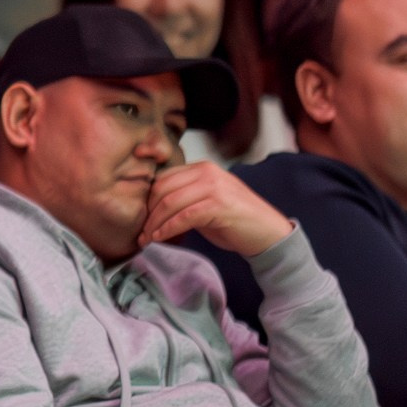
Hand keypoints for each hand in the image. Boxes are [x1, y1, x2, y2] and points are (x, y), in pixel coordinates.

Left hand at [139, 163, 293, 257]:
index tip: (138, 217)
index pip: (163, 178)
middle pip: (162, 189)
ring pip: (170, 203)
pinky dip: (168, 229)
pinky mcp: (219, 205)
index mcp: (202, 168)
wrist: (268, 234)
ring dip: (154, 224)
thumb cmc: (234, 221)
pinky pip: (184, 216)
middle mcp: (207, 172)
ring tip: (146, 239)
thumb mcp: (204, 202)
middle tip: (140, 231)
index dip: (146, 199)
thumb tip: (151, 207)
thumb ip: (183, 198)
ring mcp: (215, 187)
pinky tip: (159, 239)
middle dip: (147, 213)